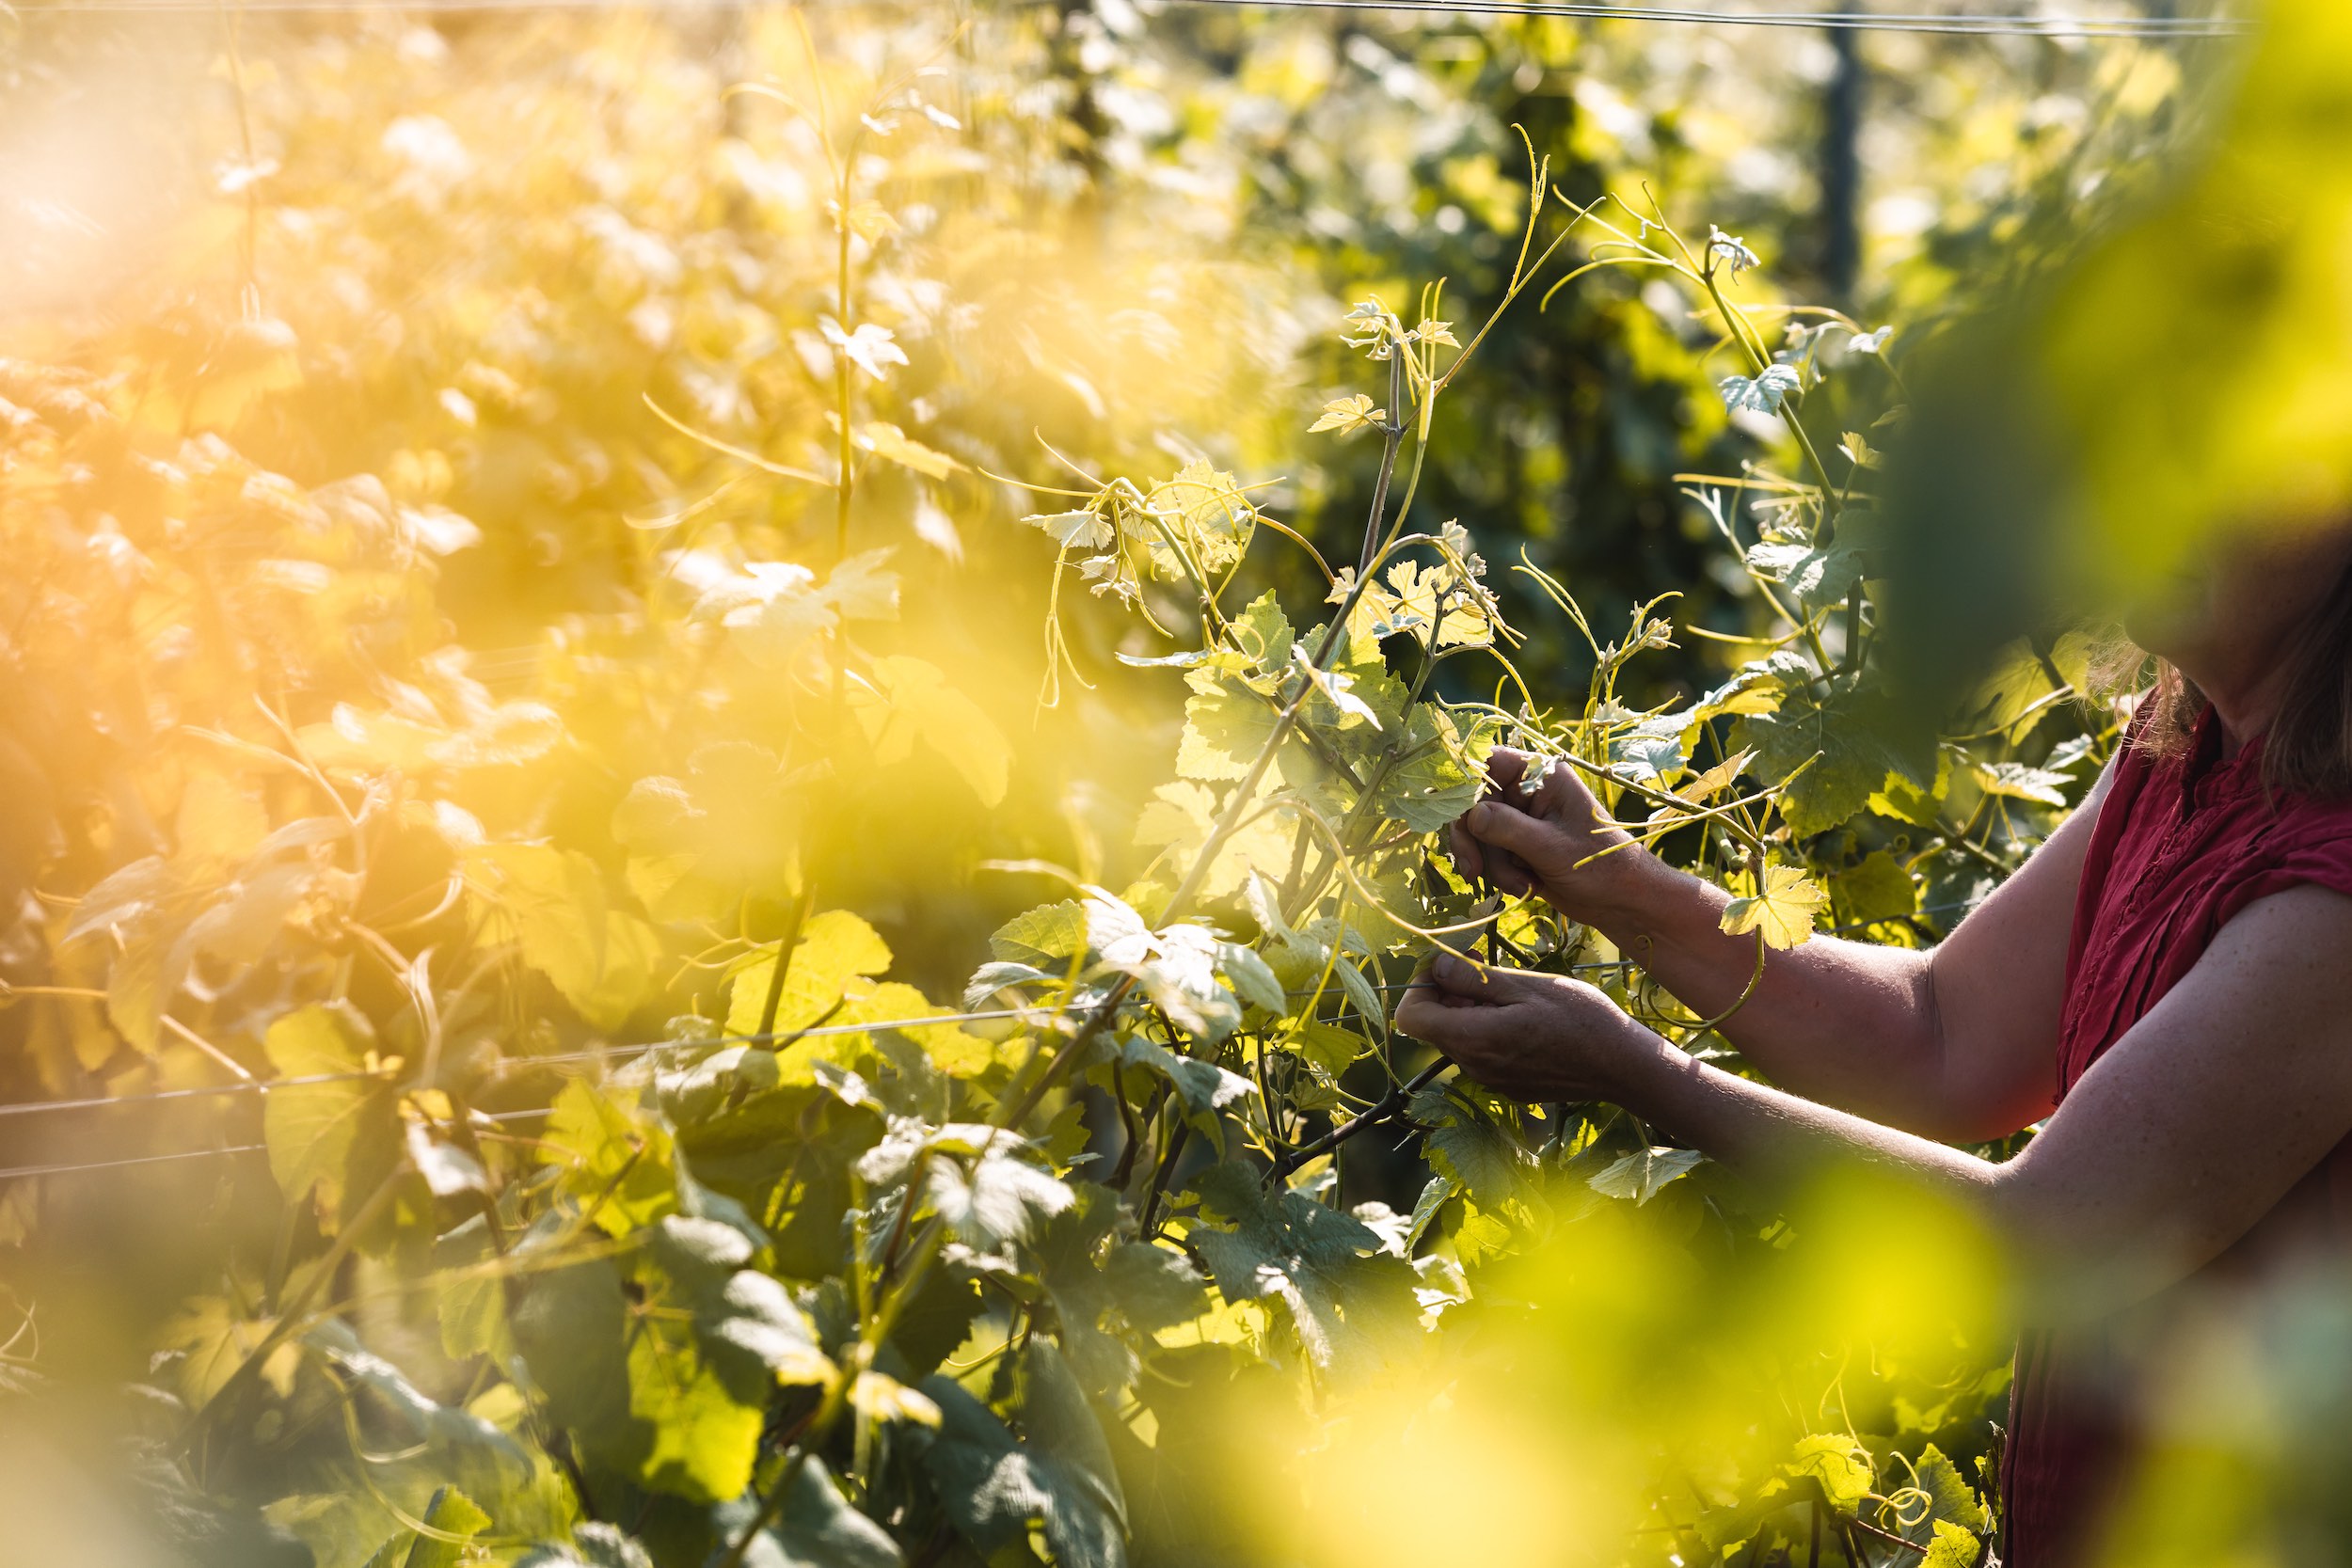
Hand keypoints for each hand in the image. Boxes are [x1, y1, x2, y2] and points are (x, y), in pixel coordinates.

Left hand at [1392, 952, 1664, 1102]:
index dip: (1420, 985)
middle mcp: (1474, 1067)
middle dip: (1448, 994)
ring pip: (1458, 1038)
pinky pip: (1481, 1053)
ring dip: (1470, 1011)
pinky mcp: (1508, 1086)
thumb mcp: (1526, 986)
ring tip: (1511, 993)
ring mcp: (1491, 1081)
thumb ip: (1473, 979)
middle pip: (1434, 1026)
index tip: (1449, 964)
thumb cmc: (1580, 1018)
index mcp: (1474, 1040)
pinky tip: (1524, 1018)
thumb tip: (1434, 965)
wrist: (1623, 1066)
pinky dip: (1489, 1030)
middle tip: (1483, 968)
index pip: (1410, 1017)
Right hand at [1452, 748, 1644, 920]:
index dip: (1465, 784)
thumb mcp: (1552, 847)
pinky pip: (1487, 853)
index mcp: (1541, 776)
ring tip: (1520, 886)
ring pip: (1478, 833)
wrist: (1620, 900)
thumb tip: (1471, 815)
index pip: (1488, 762)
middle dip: (1475, 841)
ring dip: (1491, 864)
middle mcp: (1526, 791)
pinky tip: (1522, 887)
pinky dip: (1497, 873)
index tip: (1455, 817)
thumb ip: (1508, 828)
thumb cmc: (1599, 865)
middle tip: (1475, 872)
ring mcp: (1520, 819)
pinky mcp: (1516, 845)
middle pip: (1473, 803)